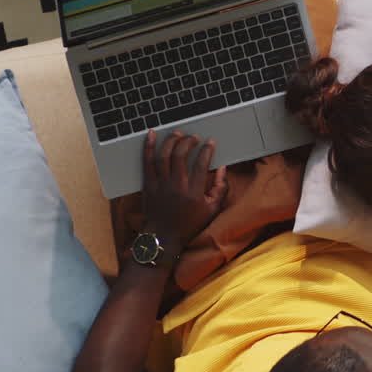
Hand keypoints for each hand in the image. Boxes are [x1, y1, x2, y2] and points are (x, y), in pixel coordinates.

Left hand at [141, 130, 227, 251]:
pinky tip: (151, 135)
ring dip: (171, 141)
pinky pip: (147, 161)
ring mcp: (160, 185)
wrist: (162, 237)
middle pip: (181, 155)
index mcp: (194, 193)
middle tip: (194, 137)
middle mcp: (176, 186)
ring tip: (178, 134)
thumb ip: (220, 189)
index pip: (201, 164)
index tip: (210, 142)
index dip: (207, 150)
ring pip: (164, 155)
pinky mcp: (148, 184)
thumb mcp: (212, 211)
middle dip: (188, 141)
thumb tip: (223, 169)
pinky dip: (148, 146)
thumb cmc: (189, 224)